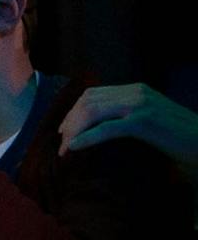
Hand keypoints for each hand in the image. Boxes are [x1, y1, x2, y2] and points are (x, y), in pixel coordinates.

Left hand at [59, 82, 197, 169]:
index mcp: (136, 89)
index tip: (64, 130)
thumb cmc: (177, 136)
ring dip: (74, 132)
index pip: (93, 94)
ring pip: (92, 113)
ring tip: (65, 149)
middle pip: (88, 102)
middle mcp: (136, 92)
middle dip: (70, 123)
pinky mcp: (143, 122)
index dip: (73, 112)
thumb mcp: (149, 119)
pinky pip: (105, 129)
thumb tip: (98, 126)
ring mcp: (140, 105)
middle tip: (61, 143)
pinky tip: (73, 148)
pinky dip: (85, 139)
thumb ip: (127, 115)